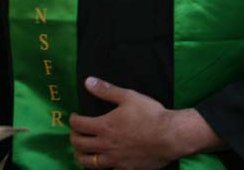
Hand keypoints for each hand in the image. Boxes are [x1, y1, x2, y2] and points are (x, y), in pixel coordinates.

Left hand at [68, 77, 220, 169]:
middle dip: (73, 138)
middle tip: (76, 133)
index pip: (78, 125)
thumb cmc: (150, 115)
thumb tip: (87, 82)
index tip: (74, 117)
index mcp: (105, 126)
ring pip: (89, 163)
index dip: (72, 120)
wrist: (171, 137)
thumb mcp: (128, 97)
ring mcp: (115, 160)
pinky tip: (103, 163)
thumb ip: (106, 90)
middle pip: (80, 145)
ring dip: (82, 156)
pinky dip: (101, 168)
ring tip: (81, 152)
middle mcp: (106, 145)